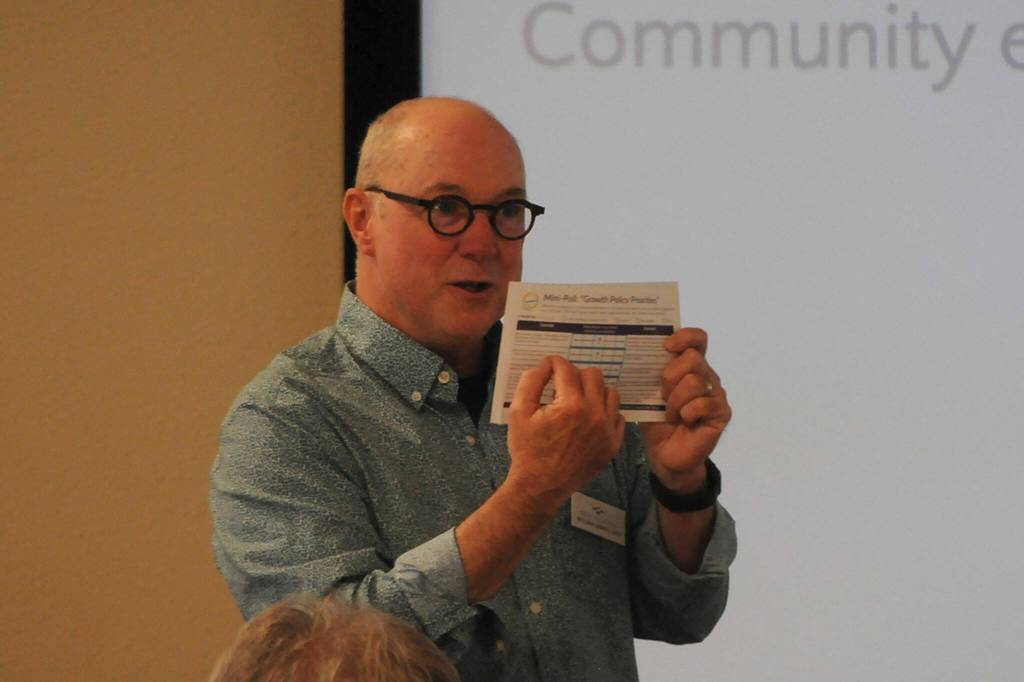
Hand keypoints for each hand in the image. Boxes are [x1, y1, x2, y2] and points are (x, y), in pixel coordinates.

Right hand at [506, 355, 625, 504]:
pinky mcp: (613, 444)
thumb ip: (531, 381)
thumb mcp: (518, 412)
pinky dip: (604, 412)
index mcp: (570, 405)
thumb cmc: (527, 449)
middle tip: (561, 387)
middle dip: (575, 375)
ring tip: (577, 401)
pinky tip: (588, 419)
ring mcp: (607, 431)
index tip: (549, 367)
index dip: (554, 364)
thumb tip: (546, 364)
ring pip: (610, 392)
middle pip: (593, 375)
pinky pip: (618, 415)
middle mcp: (594, 414)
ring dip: (593, 391)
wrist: (540, 486)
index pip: (567, 368)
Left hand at [640, 328, 731, 491]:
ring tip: (671, 414)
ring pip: (694, 382)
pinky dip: (686, 414)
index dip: (685, 336)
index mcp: (690, 366)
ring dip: (674, 401)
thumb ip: (652, 373)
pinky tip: (684, 423)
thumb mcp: (649, 393)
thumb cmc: (657, 420)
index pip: (697, 339)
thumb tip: (638, 351)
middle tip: (662, 396)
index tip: (667, 346)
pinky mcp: (722, 412)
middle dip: (670, 377)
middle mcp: (707, 375)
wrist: (665, 453)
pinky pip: (701, 404)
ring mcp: (717, 394)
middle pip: (692, 358)